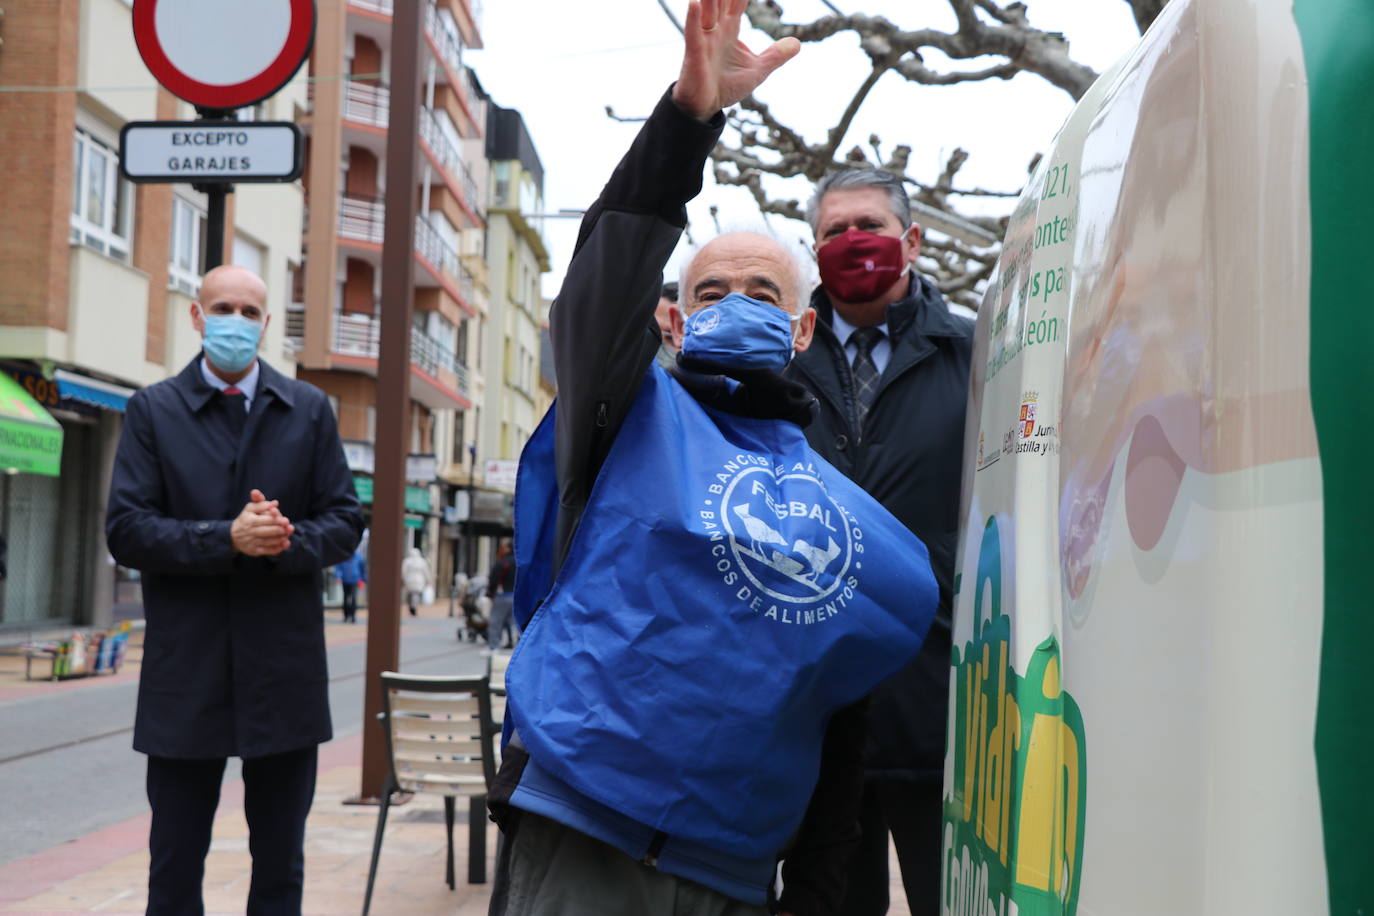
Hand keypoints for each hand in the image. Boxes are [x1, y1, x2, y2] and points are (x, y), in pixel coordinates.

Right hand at [231, 488, 293, 556]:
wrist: (233, 536)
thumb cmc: (246, 519)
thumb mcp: (250, 508)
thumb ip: (262, 504)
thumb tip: (275, 503)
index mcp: (250, 520)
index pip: (266, 520)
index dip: (277, 520)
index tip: (285, 520)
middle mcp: (250, 532)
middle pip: (268, 531)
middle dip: (280, 530)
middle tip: (290, 528)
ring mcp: (252, 543)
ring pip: (269, 542)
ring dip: (280, 539)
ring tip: (288, 535)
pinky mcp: (254, 551)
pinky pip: (267, 551)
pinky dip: (277, 548)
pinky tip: (284, 544)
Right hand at [671, 0, 799, 120]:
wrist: (704, 107)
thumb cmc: (725, 86)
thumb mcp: (757, 70)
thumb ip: (775, 55)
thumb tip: (797, 43)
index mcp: (730, 29)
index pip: (739, 1)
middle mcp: (716, 28)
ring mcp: (704, 39)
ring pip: (707, 10)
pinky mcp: (694, 54)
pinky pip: (693, 34)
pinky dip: (693, 19)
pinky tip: (695, 3)